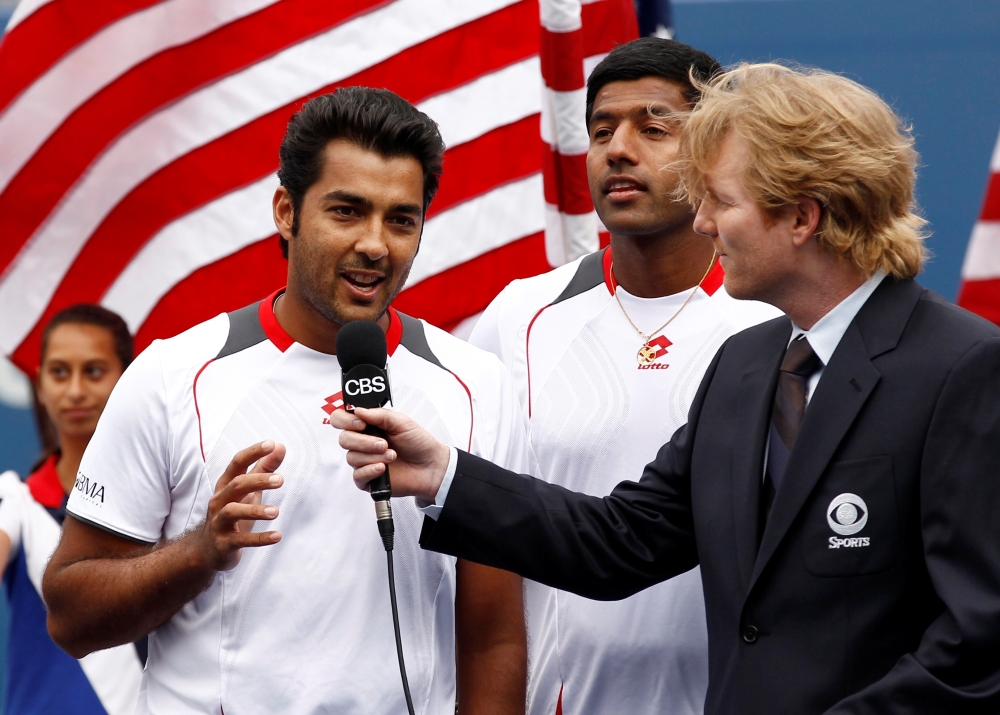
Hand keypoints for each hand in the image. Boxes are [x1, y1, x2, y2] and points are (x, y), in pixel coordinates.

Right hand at [197, 440, 284, 571]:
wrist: (207, 551)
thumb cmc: (231, 514)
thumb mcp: (247, 491)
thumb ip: (263, 469)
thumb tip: (280, 446)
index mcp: (226, 485)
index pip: (237, 463)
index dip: (253, 452)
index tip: (271, 444)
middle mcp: (220, 501)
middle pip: (236, 485)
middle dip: (258, 481)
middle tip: (281, 480)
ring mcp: (219, 522)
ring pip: (233, 511)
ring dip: (256, 510)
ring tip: (276, 512)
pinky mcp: (224, 543)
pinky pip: (241, 540)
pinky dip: (259, 538)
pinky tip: (277, 536)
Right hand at [331, 407, 450, 502]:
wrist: (430, 467)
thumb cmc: (418, 443)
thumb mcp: (402, 422)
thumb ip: (380, 415)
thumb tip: (358, 410)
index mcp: (368, 425)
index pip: (342, 419)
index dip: (345, 420)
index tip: (361, 423)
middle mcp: (363, 442)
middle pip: (344, 439)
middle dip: (363, 441)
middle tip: (383, 444)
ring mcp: (364, 461)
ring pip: (352, 457)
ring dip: (373, 456)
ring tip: (392, 456)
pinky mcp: (367, 479)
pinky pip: (357, 475)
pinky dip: (370, 470)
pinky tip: (383, 468)